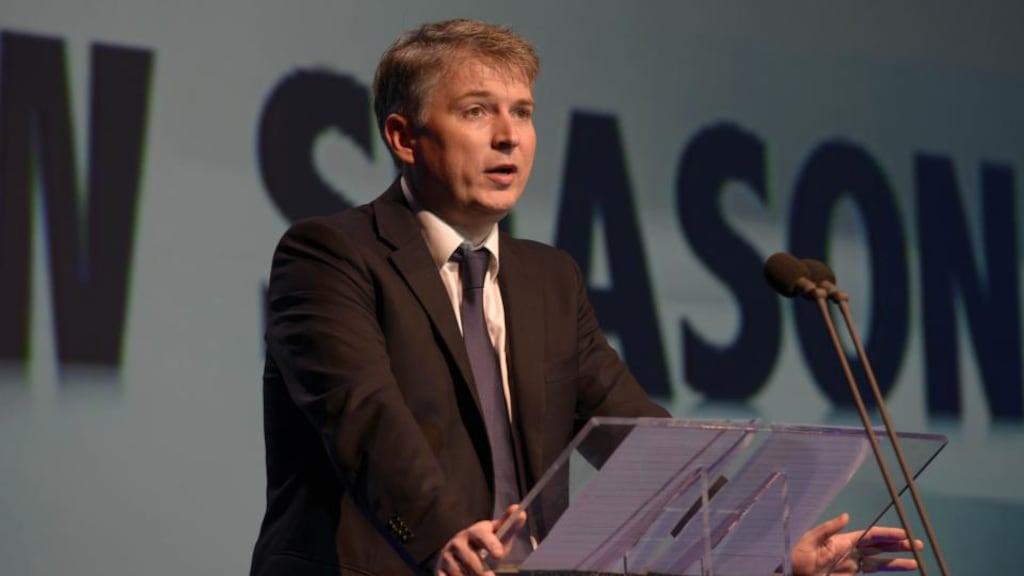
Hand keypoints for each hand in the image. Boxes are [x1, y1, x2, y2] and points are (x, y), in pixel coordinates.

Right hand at [433, 505, 526, 575]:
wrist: (458, 552)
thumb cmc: (483, 545)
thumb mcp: (496, 535)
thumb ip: (509, 526)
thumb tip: (521, 511)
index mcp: (473, 532)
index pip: (481, 536)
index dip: (491, 544)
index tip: (499, 555)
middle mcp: (457, 543)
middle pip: (472, 561)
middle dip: (482, 572)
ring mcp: (446, 557)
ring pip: (460, 574)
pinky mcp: (439, 570)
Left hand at [790, 513, 923, 574]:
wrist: (793, 574)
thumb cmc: (798, 557)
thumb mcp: (810, 540)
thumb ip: (828, 529)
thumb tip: (846, 516)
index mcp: (843, 540)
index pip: (871, 536)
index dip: (888, 534)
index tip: (905, 534)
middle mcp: (851, 550)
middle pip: (880, 546)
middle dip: (899, 546)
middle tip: (918, 545)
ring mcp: (852, 563)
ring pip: (880, 561)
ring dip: (897, 561)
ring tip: (916, 561)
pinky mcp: (850, 574)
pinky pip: (872, 570)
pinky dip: (886, 568)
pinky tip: (898, 569)